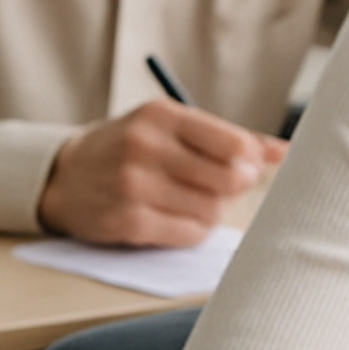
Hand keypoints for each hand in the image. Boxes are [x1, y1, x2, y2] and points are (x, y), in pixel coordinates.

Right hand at [37, 99, 285, 246]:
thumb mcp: (168, 127)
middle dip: (233, 188)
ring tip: (191, 202)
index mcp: (160, 115)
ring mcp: (133, 185)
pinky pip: (188, 234)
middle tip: (219, 188)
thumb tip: (284, 152)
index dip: (249, 161)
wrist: (65, 178)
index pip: (232, 143)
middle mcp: (145, 146)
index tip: (245, 167)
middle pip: (227, 179)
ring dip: (212, 212)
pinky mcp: (127, 221)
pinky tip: (176, 219)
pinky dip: (192, 231)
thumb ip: (226, 136)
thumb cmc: (128, 149)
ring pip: (211, 210)